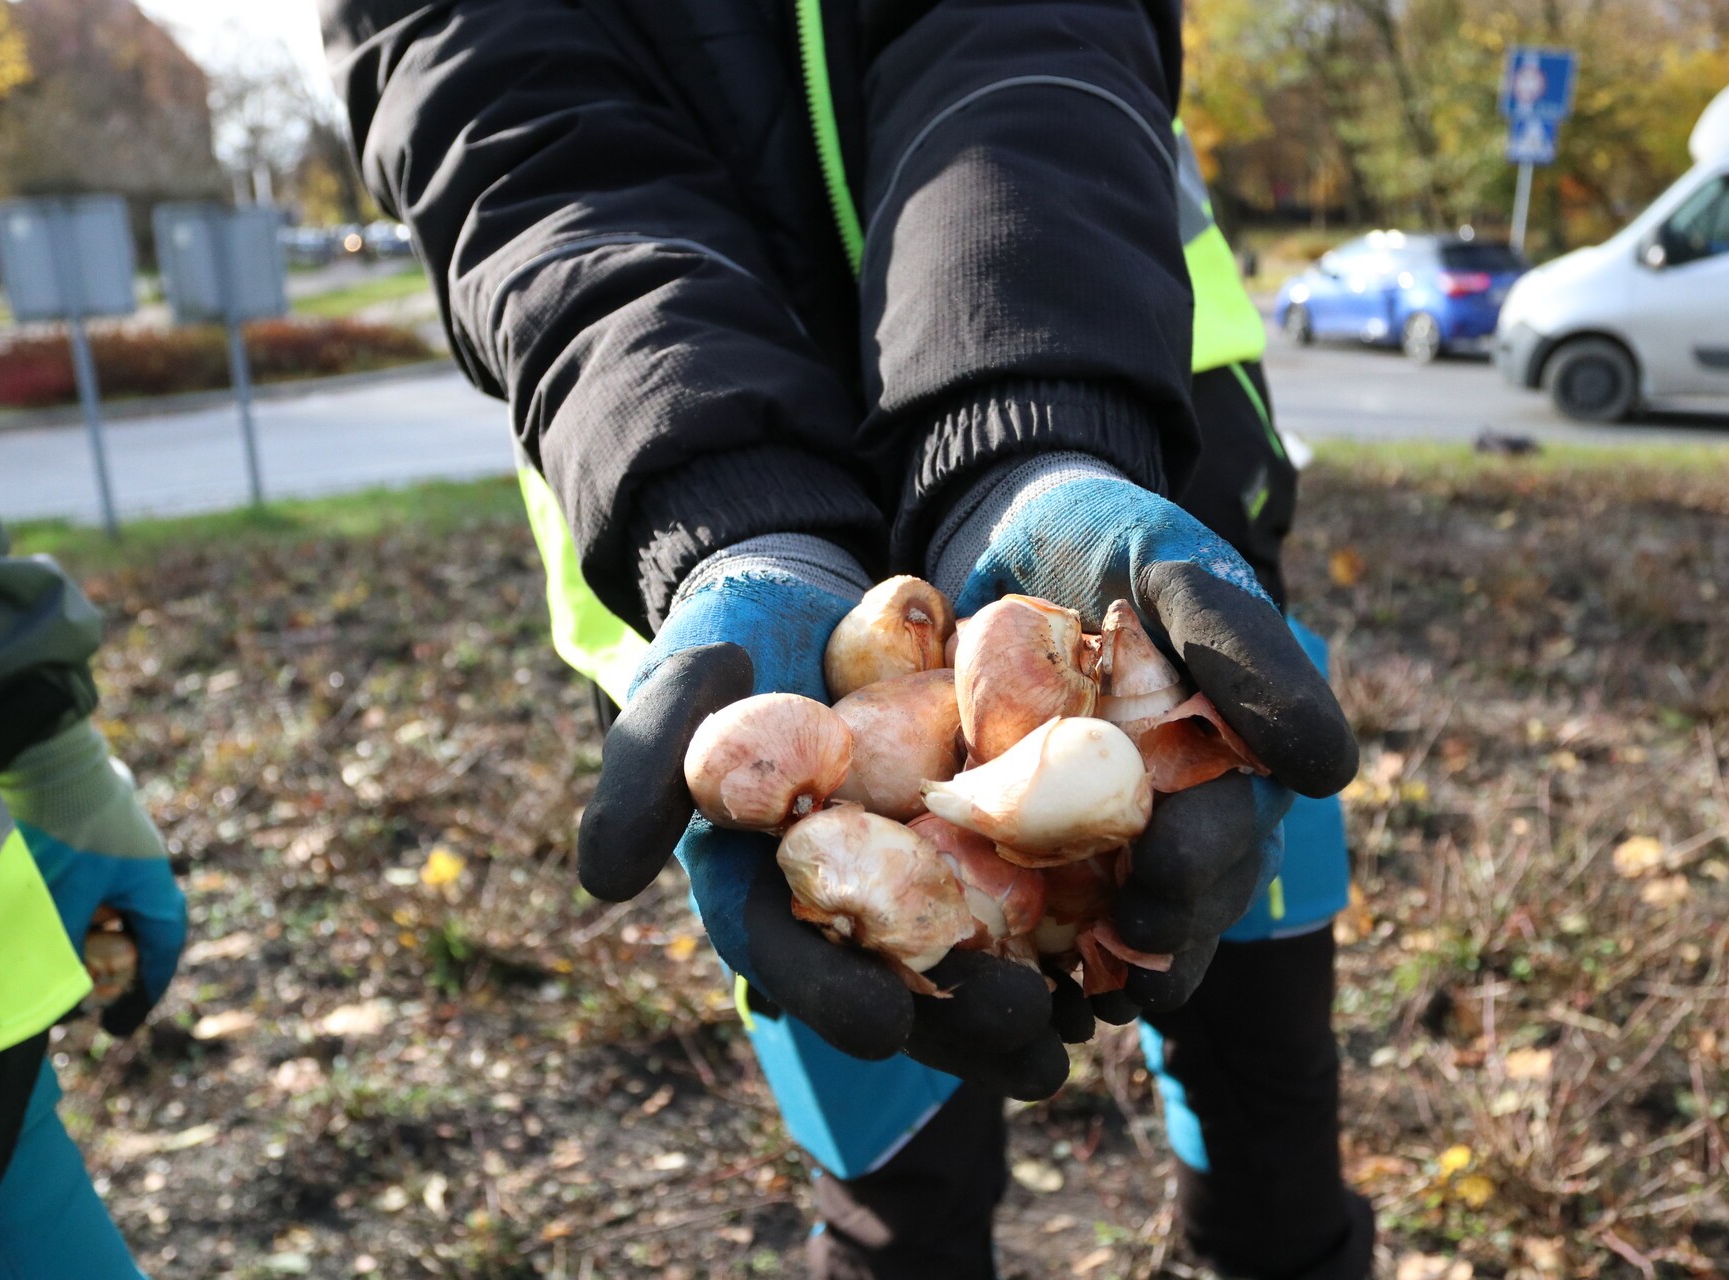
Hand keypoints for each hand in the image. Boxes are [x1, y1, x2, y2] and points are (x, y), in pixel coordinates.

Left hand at [0, 723, 186, 1035]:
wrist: (52, 758)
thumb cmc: (66, 832)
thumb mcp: (62, 901)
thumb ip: (61, 953)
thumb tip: (59, 1004)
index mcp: (153, 889)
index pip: (160, 956)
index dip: (140, 997)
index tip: (116, 1028)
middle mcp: (146, 871)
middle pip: (135, 934)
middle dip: (110, 969)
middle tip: (82, 996)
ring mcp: (122, 850)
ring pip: (110, 908)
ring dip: (87, 936)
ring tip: (57, 953)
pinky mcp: (95, 836)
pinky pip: (92, 885)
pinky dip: (74, 907)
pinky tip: (44, 910)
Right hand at [578, 539, 1066, 1098]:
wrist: (816, 583)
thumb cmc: (738, 633)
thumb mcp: (689, 677)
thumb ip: (647, 764)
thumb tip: (603, 880)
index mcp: (759, 883)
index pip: (787, 954)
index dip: (831, 993)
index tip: (886, 1022)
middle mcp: (838, 900)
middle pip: (895, 980)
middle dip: (958, 1022)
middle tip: (1028, 1041)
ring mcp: (911, 877)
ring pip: (969, 959)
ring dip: (1026, 1004)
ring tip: (1084, 1031)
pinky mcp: (978, 840)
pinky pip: (1028, 896)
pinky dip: (1071, 928)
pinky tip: (1124, 951)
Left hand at [939, 457, 1357, 1023]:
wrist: (1004, 532)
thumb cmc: (1108, 541)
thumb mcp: (1177, 571)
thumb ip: (1247, 650)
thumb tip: (1328, 772)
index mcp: (1222, 765)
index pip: (1225, 838)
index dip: (1198, 875)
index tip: (1158, 893)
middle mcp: (1171, 814)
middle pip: (1176, 903)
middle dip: (1150, 943)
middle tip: (1115, 978)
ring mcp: (1099, 836)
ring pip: (1109, 930)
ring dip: (1089, 977)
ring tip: (1058, 1012)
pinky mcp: (1022, 842)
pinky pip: (1027, 914)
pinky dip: (1017, 951)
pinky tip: (990, 978)